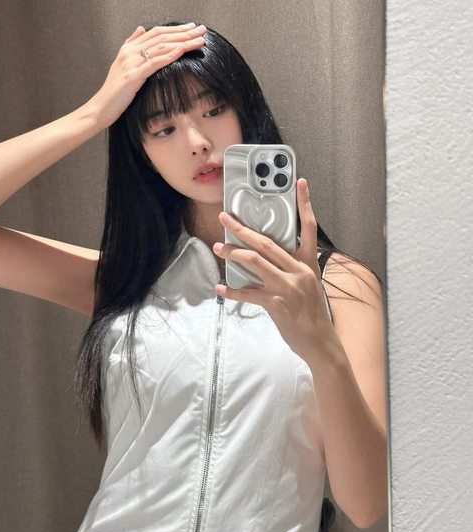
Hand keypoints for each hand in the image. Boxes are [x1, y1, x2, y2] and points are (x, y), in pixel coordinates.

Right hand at [87, 23, 206, 127]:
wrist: (101, 108)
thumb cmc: (114, 93)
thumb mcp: (122, 65)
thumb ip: (131, 45)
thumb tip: (141, 28)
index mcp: (129, 48)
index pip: (156, 33)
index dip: (175, 29)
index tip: (193, 28)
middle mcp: (130, 52)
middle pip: (161, 37)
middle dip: (184, 32)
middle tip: (202, 30)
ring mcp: (131, 63)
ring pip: (161, 47)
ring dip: (182, 42)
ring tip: (199, 40)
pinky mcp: (133, 76)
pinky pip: (154, 62)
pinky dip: (169, 55)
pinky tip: (182, 50)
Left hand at [213, 178, 338, 363]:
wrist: (321, 341)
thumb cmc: (312, 313)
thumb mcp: (309, 285)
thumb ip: (291, 269)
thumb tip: (264, 259)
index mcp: (309, 264)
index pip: (309, 227)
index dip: (305, 204)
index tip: (300, 182)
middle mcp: (299, 271)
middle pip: (267, 242)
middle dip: (242, 229)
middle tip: (225, 218)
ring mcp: (287, 287)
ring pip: (255, 261)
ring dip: (233, 253)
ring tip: (218, 248)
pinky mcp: (276, 304)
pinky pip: (248, 293)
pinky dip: (232, 291)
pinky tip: (221, 288)